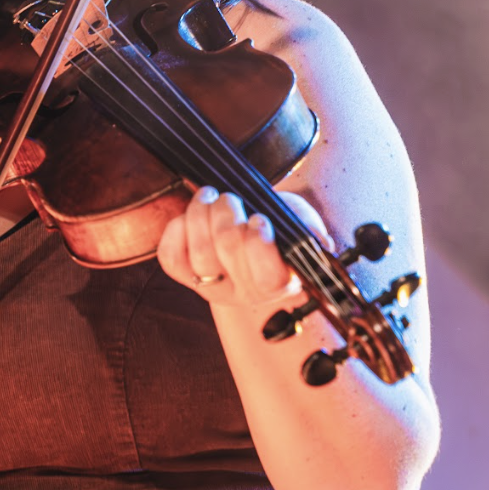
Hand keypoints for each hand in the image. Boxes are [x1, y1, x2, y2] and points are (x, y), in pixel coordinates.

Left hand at [157, 186, 332, 306]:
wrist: (253, 231)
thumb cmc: (279, 229)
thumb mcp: (300, 224)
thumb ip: (309, 229)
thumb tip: (317, 238)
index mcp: (279, 283)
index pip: (268, 276)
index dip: (259, 243)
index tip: (259, 218)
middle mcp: (244, 292)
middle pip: (228, 251)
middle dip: (227, 214)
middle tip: (230, 199)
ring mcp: (212, 286)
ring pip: (200, 254)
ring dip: (200, 215)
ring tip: (210, 197)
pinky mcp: (185, 277)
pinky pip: (171, 259)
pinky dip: (176, 231)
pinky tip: (187, 217)